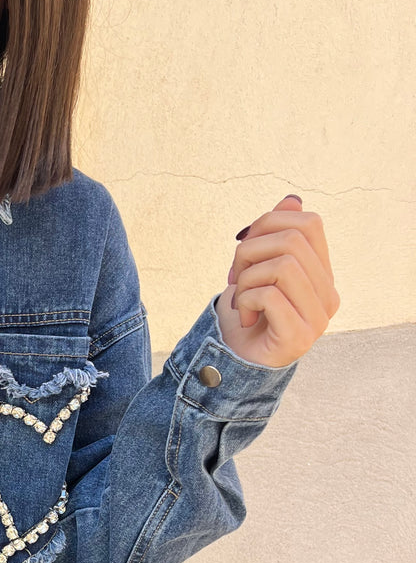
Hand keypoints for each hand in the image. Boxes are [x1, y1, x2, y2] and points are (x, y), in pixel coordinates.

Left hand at [213, 194, 339, 367]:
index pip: (309, 222)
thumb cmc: (246, 313)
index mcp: (322, 274)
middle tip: (234, 276)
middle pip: (292, 240)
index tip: (246, 245)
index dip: (269, 222)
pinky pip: (270, 296)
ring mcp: (318, 319)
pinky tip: (243, 317)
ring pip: (283, 265)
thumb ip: (275, 237)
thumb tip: (293, 200)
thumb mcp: (256, 267)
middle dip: (249, 251)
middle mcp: (328, 295)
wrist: (235, 363)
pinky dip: (245, 301)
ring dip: (246, 278)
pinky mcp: (299, 338)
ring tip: (240, 298)